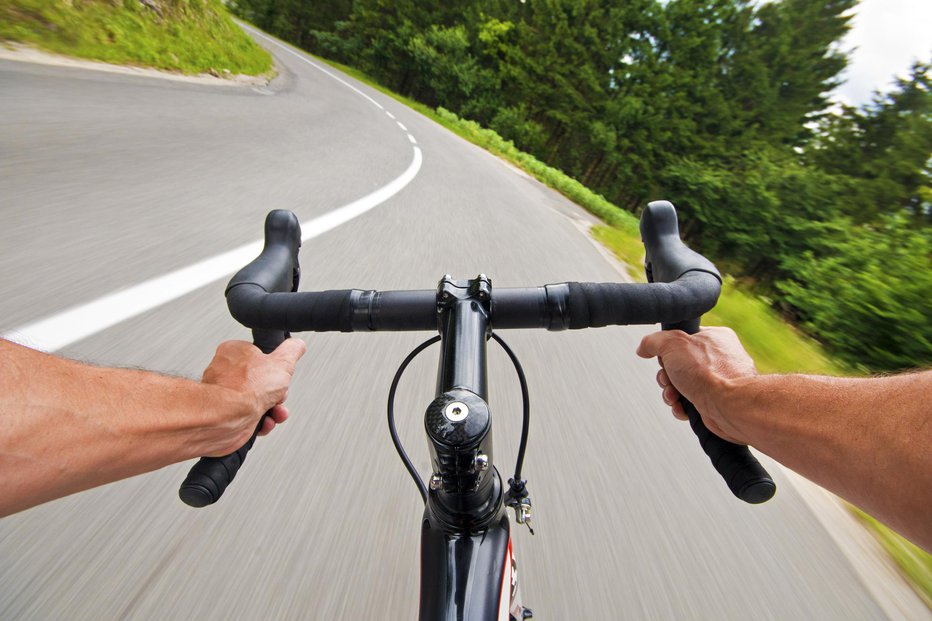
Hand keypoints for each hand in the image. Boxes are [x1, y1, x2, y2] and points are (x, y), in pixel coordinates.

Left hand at [201, 338, 306, 452]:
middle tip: (277, 395)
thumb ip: (291, 351)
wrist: (226, 418)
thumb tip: (297, 345)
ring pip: (259, 401)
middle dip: (277, 393)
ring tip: (275, 411)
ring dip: (273, 409)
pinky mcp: (227, 415)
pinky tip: (264, 420)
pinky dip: (261, 421)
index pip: (261, 356)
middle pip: (264, 382)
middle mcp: (227, 372)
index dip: (276, 368)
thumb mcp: (281, 362)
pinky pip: (251, 417)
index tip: (281, 375)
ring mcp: (226, 395)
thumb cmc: (244, 388)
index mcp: (235, 353)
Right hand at [636, 327, 755, 443]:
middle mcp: (718, 358)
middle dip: (666, 376)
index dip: (668, 350)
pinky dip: (681, 407)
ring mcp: (717, 381)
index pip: (682, 339)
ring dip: (671, 393)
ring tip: (674, 396)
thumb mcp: (672, 343)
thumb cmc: (710, 373)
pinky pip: (690, 403)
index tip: (664, 357)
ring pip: (681, 385)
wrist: (729, 406)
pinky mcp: (715, 402)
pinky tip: (682, 407)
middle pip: (677, 365)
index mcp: (714, 338)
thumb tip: (643, 348)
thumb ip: (653, 341)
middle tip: (669, 379)